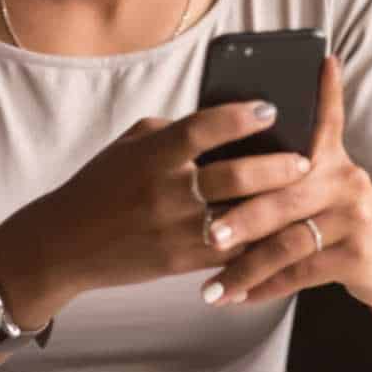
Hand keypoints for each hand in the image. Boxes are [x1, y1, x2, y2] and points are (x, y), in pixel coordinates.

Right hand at [0, 98, 312, 320]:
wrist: (64, 244)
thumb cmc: (100, 186)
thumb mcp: (129, 146)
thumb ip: (172, 132)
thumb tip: (221, 121)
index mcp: (153, 154)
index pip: (203, 127)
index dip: (239, 116)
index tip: (271, 108)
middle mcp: (165, 190)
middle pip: (234, 175)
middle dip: (277, 167)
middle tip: (306, 159)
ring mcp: (173, 229)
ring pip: (239, 218)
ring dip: (275, 208)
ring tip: (303, 197)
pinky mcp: (178, 262)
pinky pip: (229, 253)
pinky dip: (257, 243)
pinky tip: (280, 233)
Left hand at [193, 56, 371, 317]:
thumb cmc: (342, 222)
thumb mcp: (328, 186)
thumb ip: (291, 170)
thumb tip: (230, 155)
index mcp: (332, 157)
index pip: (325, 118)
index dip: (324, 90)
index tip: (319, 61)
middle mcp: (346, 179)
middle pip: (283, 194)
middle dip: (240, 217)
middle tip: (204, 233)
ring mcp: (354, 216)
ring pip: (287, 241)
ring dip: (245, 266)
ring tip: (211, 285)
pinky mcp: (357, 254)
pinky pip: (301, 272)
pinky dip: (266, 287)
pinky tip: (239, 298)